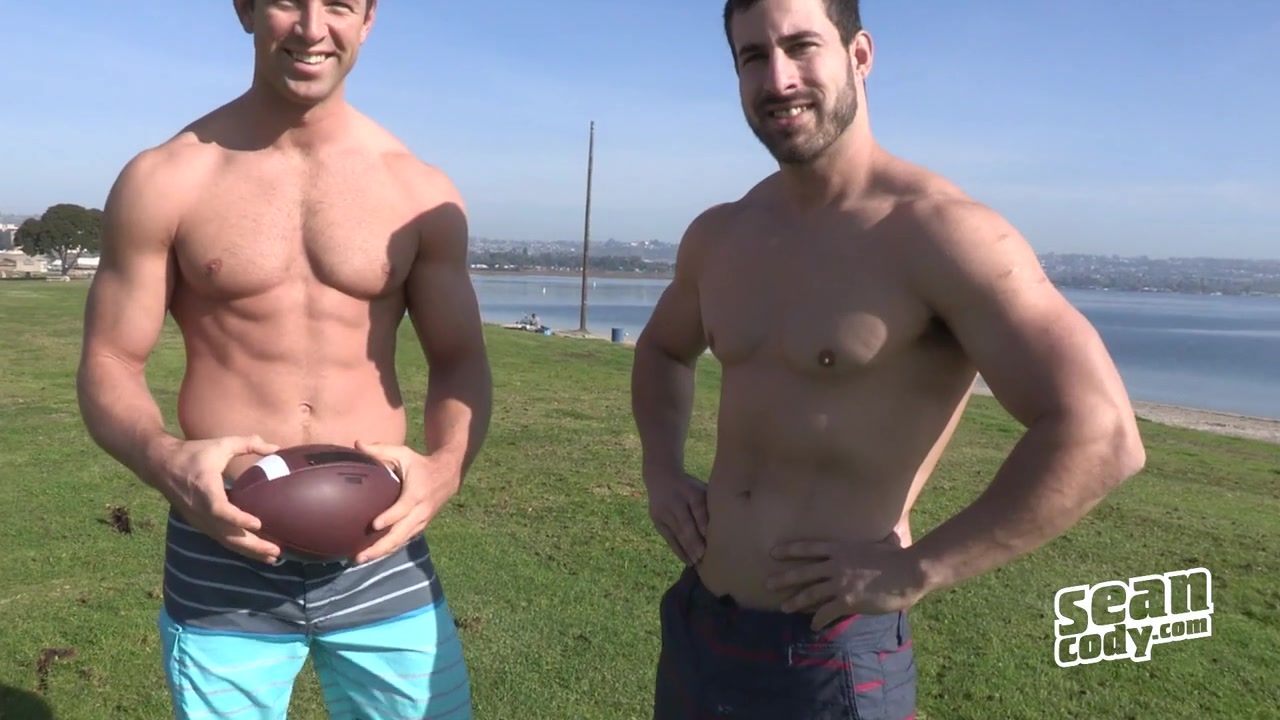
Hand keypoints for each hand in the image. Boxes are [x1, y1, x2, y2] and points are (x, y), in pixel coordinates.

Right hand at [154, 435, 282, 564]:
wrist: (160, 465)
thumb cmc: (192, 453)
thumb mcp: (221, 444)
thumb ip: (248, 444)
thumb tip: (275, 447)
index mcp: (205, 491)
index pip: (221, 510)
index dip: (238, 519)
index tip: (258, 524)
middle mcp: (201, 510)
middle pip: (227, 535)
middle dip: (252, 546)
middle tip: (277, 552)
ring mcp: (199, 520)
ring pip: (225, 541)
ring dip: (249, 551)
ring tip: (273, 558)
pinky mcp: (200, 524)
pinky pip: (221, 539)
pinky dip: (238, 547)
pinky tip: (255, 552)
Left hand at [351, 441, 459, 564]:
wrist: (447, 477)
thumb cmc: (420, 465)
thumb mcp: (404, 454)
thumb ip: (380, 450)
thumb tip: (357, 444)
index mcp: (416, 493)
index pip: (402, 509)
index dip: (389, 517)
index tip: (373, 526)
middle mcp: (420, 511)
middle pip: (400, 534)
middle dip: (379, 548)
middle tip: (358, 557)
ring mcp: (420, 522)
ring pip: (400, 542)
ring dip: (380, 553)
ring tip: (358, 560)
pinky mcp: (419, 528)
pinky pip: (402, 541)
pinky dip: (388, 550)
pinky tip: (370, 555)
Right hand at [645, 471, 708, 565]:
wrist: (661, 477)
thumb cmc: (690, 487)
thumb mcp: (701, 488)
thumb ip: (712, 502)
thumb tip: (731, 523)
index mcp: (690, 491)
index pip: (698, 508)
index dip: (703, 523)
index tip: (711, 538)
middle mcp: (675, 501)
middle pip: (685, 523)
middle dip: (694, 541)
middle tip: (703, 556)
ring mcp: (664, 511)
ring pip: (676, 533)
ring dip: (686, 548)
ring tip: (696, 562)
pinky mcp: (657, 520)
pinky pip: (668, 538)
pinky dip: (678, 549)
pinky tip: (687, 560)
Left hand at [766, 535, 927, 629]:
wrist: (908, 571)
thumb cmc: (899, 556)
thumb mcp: (884, 543)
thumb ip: (879, 542)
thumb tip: (892, 537)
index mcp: (841, 549)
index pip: (809, 548)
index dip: (790, 550)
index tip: (774, 552)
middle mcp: (835, 565)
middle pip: (802, 572)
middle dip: (783, 578)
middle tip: (767, 583)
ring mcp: (840, 583)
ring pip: (810, 593)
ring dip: (795, 601)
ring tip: (784, 608)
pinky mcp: (847, 601)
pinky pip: (826, 612)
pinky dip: (818, 620)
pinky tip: (814, 626)